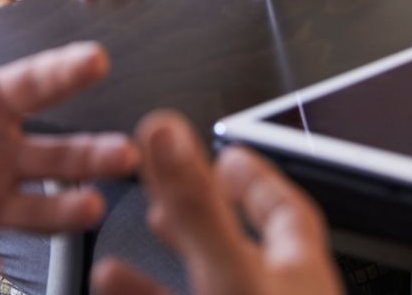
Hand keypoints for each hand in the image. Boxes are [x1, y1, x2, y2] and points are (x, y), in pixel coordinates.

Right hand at [90, 111, 338, 294]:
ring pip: (207, 280)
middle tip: (169, 181)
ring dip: (167, 255)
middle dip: (202, 206)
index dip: (253, 174)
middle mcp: (279, 292)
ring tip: (129, 232)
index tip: (225, 151)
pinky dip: (149, 291)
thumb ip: (195, 205)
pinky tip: (113, 280)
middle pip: (241, 238)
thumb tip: (167, 133)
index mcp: (298, 267)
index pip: (284, 204)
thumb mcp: (230, 274)